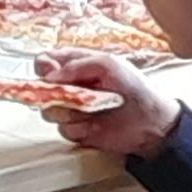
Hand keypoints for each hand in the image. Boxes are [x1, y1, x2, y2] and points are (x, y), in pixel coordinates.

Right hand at [41, 50, 177, 160]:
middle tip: (72, 95)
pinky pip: (64, 129)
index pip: (46, 62)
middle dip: (53, 93)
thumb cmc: (134, 88)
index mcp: (77, 65)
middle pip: (41, 88)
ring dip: (68, 112)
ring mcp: (73, 109)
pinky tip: (95, 125)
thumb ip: (77, 65)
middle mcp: (71, 86)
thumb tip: (50, 77)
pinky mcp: (77, 129)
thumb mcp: (108, 65)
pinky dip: (79, 128)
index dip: (43, 67)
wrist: (150, 122)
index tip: (51, 74)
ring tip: (92, 110)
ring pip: (50, 111)